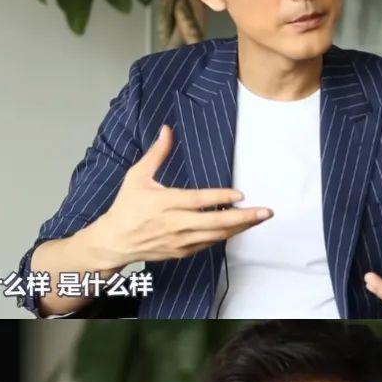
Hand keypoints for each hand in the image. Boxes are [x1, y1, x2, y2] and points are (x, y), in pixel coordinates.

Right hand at [89, 124, 272, 268]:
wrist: (115, 242)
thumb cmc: (126, 207)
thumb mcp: (137, 176)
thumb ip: (156, 154)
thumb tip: (167, 130)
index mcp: (165, 203)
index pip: (198, 201)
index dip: (220, 199)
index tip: (240, 194)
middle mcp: (176, 224)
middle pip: (216, 223)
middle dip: (244, 218)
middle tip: (266, 212)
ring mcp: (181, 241)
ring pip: (217, 236)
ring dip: (240, 227)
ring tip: (259, 219)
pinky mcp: (183, 252)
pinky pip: (210, 244)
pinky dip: (226, 236)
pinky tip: (240, 227)